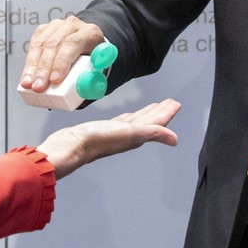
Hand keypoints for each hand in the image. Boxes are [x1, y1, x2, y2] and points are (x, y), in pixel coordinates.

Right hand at [19, 15, 106, 93]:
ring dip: (33, 67)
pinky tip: (26, 76)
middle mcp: (72, 26)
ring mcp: (56, 26)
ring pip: (41, 45)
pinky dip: (29, 63)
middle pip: (54, 45)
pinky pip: (33, 46)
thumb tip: (85, 87)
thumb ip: (94, 78)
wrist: (87, 44)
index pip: (73, 43)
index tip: (54, 80)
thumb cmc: (92, 60)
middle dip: (44, 69)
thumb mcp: (98, 69)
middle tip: (38, 87)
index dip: (62, 62)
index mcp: (90, 33)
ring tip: (28, 85)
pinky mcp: (43, 30)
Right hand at [36, 99, 180, 179]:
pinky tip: (129, 116)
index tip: (175, 104)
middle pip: (149, 120)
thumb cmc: (97, 141)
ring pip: (137, 120)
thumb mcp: (131, 133)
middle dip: (160, 111)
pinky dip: (131, 116)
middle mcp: (128, 134)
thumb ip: (154, 133)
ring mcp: (116, 132)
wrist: (71, 144)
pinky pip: (123, 121)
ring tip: (155, 106)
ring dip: (147, 112)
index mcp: (136, 135)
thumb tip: (174, 140)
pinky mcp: (104, 129)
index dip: (167, 113)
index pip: (157, 122)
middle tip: (170, 102)